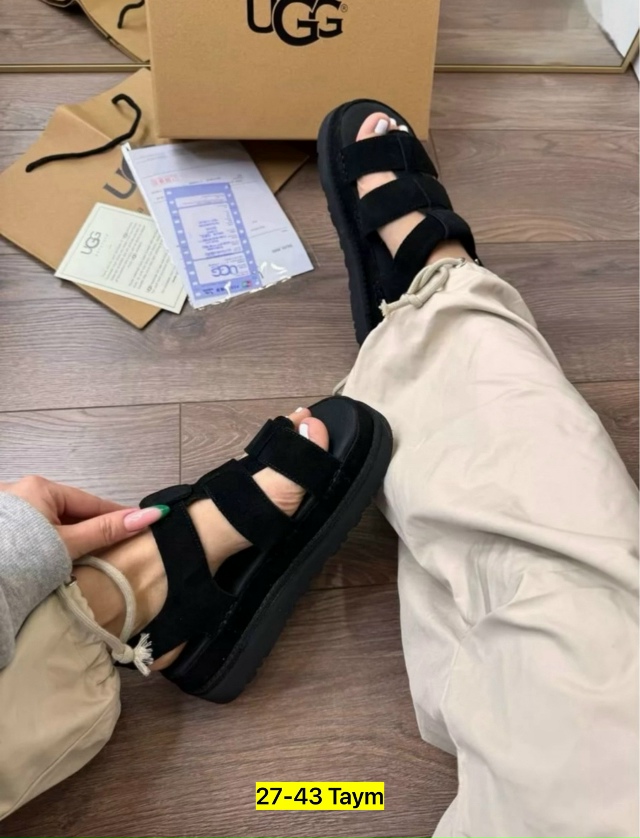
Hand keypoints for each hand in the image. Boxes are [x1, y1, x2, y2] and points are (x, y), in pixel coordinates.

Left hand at [0, 476, 167, 559]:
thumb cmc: (24, 556)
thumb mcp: (69, 543)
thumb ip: (107, 530)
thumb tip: (152, 514)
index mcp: (41, 487)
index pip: (90, 502)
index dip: (117, 515)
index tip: (141, 526)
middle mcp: (22, 490)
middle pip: (70, 511)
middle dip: (92, 527)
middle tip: (117, 546)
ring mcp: (7, 509)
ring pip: (51, 521)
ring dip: (70, 536)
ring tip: (89, 554)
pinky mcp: (2, 528)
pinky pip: (34, 530)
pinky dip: (50, 542)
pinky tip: (56, 556)